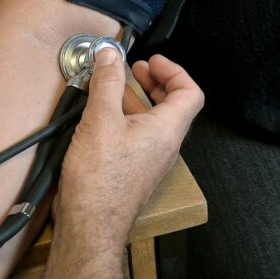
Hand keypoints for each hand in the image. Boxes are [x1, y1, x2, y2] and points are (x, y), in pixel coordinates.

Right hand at [55, 51, 203, 245]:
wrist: (90, 222)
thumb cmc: (99, 179)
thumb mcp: (100, 120)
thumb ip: (106, 83)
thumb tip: (109, 56)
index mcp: (166, 130)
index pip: (189, 93)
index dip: (173, 71)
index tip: (151, 61)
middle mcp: (164, 146)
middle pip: (172, 106)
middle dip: (154, 83)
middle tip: (134, 69)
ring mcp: (149, 160)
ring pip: (152, 122)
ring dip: (135, 100)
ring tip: (111, 89)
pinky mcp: (132, 170)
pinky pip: (137, 137)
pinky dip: (124, 119)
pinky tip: (100, 118)